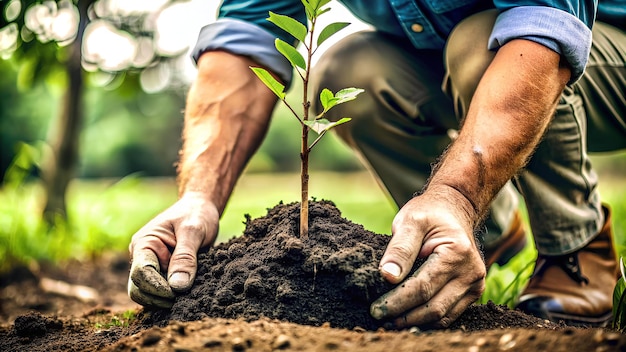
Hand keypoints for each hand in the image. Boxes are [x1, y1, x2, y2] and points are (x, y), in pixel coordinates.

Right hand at [127, 192, 218, 307]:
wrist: (201, 208)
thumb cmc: (196, 214)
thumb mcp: (193, 231)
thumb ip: (185, 257)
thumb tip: (177, 287)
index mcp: (143, 244)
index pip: (140, 273)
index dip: (157, 287)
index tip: (177, 292)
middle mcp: (142, 257)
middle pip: (138, 289)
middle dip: (158, 298)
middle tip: (184, 299)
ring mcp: (152, 266)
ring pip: (147, 294)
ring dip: (164, 300)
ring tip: (186, 297)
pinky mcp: (163, 273)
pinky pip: (160, 292)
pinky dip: (171, 297)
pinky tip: (187, 296)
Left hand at [370, 186, 485, 327]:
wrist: (453, 210)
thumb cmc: (429, 214)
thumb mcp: (410, 221)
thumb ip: (399, 249)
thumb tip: (387, 277)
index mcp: (457, 253)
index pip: (422, 287)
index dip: (397, 302)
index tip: (375, 309)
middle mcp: (471, 272)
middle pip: (433, 307)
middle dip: (404, 317)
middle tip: (379, 317)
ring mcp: (475, 285)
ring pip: (442, 317)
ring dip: (415, 322)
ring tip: (390, 321)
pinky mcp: (473, 292)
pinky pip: (449, 315)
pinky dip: (428, 320)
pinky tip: (408, 317)